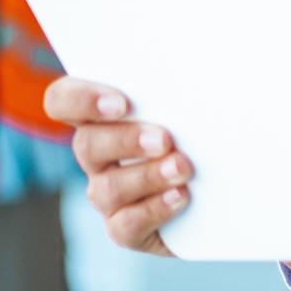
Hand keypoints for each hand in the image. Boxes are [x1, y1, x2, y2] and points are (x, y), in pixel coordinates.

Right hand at [45, 77, 188, 255]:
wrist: (227, 190)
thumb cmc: (204, 130)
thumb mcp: (194, 101)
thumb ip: (180, 83)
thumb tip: (197, 61)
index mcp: (101, 115)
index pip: (63, 100)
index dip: (81, 99)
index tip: (122, 103)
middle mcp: (96, 155)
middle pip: (86, 144)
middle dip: (127, 141)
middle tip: (165, 139)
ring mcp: (107, 194)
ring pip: (107, 188)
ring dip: (147, 176)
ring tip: (183, 168)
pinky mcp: (127, 229)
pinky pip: (125, 225)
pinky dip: (154, 210)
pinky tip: (181, 197)